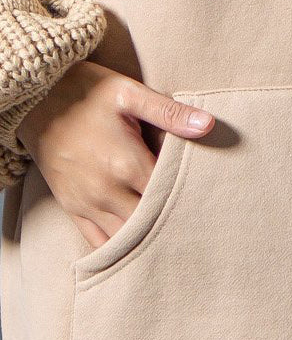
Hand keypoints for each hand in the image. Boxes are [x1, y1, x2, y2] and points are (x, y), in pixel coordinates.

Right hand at [16, 61, 214, 247]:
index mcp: (127, 164)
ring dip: (149, 238)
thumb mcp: (128, 93)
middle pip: (152, 224)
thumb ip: (169, 112)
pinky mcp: (72, 208)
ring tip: (173, 234)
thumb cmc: (86, 92)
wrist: (35, 98)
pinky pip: (98, 242)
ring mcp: (87, 203)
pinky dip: (119, 248)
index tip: (207, 196)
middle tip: (196, 221)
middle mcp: (107, 191)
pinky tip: (139, 245)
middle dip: (173, 223)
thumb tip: (208, 124)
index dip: (191, 198)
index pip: (171, 196)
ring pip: (127, 240)